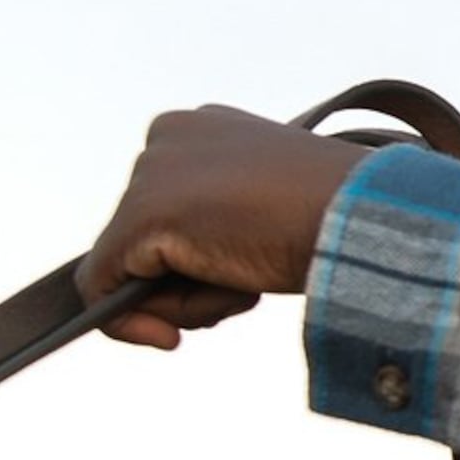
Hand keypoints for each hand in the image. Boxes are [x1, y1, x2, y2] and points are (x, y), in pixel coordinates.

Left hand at [81, 105, 364, 347]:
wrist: (358, 214)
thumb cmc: (338, 214)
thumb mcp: (271, 207)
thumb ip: (227, 218)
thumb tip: (202, 258)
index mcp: (204, 128)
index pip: (170, 209)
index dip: (195, 262)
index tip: (239, 283)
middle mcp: (168, 137)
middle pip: (146, 240)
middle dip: (190, 282)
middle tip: (246, 286)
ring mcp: (151, 174)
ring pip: (132, 269)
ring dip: (184, 301)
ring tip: (243, 286)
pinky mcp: (139, 217)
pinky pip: (101, 289)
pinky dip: (131, 325)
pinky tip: (179, 330)